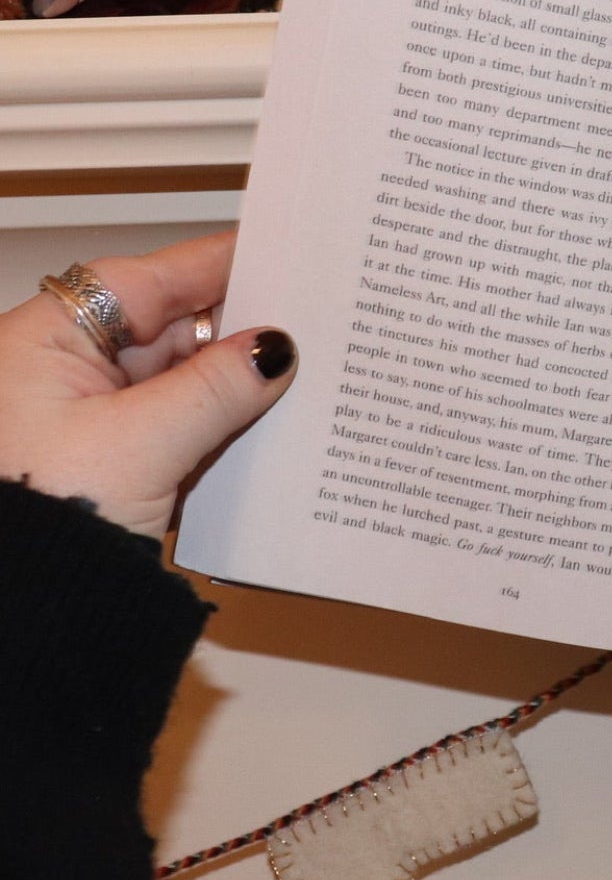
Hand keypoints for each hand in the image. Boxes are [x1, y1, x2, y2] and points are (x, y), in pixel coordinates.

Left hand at [0, 231, 296, 539]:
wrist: (16, 629)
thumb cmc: (36, 528)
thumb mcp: (141, 445)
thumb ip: (216, 387)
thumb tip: (274, 348)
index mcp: (47, 342)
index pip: (148, 279)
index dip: (218, 263)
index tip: (285, 251)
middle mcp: (65, 372)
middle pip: (174, 329)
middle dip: (241, 332)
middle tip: (314, 322)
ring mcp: (91, 421)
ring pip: (186, 381)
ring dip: (238, 387)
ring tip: (306, 378)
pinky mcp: (114, 466)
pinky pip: (183, 427)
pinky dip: (224, 428)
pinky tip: (272, 429)